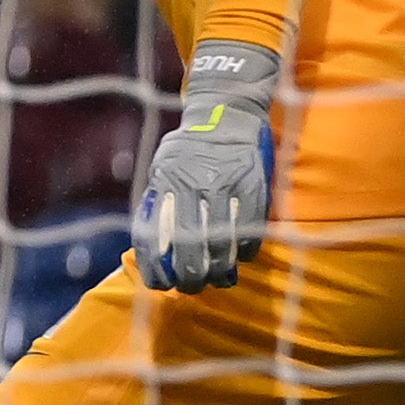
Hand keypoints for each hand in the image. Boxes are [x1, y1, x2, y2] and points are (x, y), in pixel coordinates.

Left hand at [138, 38, 279, 290]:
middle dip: (190, 276)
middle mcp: (194, 187)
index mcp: (165, 184)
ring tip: (218, 281)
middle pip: (191, 247)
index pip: (153, 237)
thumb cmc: (187, 149)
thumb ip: (156, 203)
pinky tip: (239, 259)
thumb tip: (150, 248)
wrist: (226, 117)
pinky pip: (249, 231)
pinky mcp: (254, 189)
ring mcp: (227, 188)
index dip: (155, 268)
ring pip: (222, 244)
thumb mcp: (161, 169)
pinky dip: (245, 252)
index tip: (160, 286)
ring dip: (220, 271)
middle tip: (191, 288)